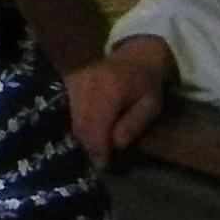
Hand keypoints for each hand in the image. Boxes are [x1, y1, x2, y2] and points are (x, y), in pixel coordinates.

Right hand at [67, 34, 173, 163]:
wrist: (127, 53)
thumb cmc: (143, 78)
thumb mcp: (150, 101)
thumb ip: (134, 123)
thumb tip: (116, 144)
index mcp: (109, 94)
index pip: (98, 129)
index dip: (99, 151)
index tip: (103, 166)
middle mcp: (86, 94)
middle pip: (83, 129)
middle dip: (90, 149)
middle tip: (98, 164)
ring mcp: (74, 92)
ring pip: (74, 124)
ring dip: (83, 141)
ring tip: (94, 154)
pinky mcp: (68, 92)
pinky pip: (70, 117)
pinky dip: (79, 130)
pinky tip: (87, 137)